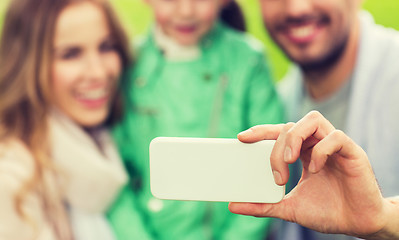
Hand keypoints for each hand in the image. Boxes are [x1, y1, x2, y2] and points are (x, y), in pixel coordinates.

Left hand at [229, 111, 391, 237]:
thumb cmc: (327, 212)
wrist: (358, 224)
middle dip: (277, 147)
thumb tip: (233, 205)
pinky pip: (335, 137)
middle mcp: (317, 144)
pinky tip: (315, 169)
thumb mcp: (289, 208)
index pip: (279, 132)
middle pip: (291, 127)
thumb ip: (263, 205)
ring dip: (295, 138)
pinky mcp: (352, 152)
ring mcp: (334, 146)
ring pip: (312, 120)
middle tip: (278, 174)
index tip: (241, 138)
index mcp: (302, 153)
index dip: (261, 131)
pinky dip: (321, 150)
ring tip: (290, 161)